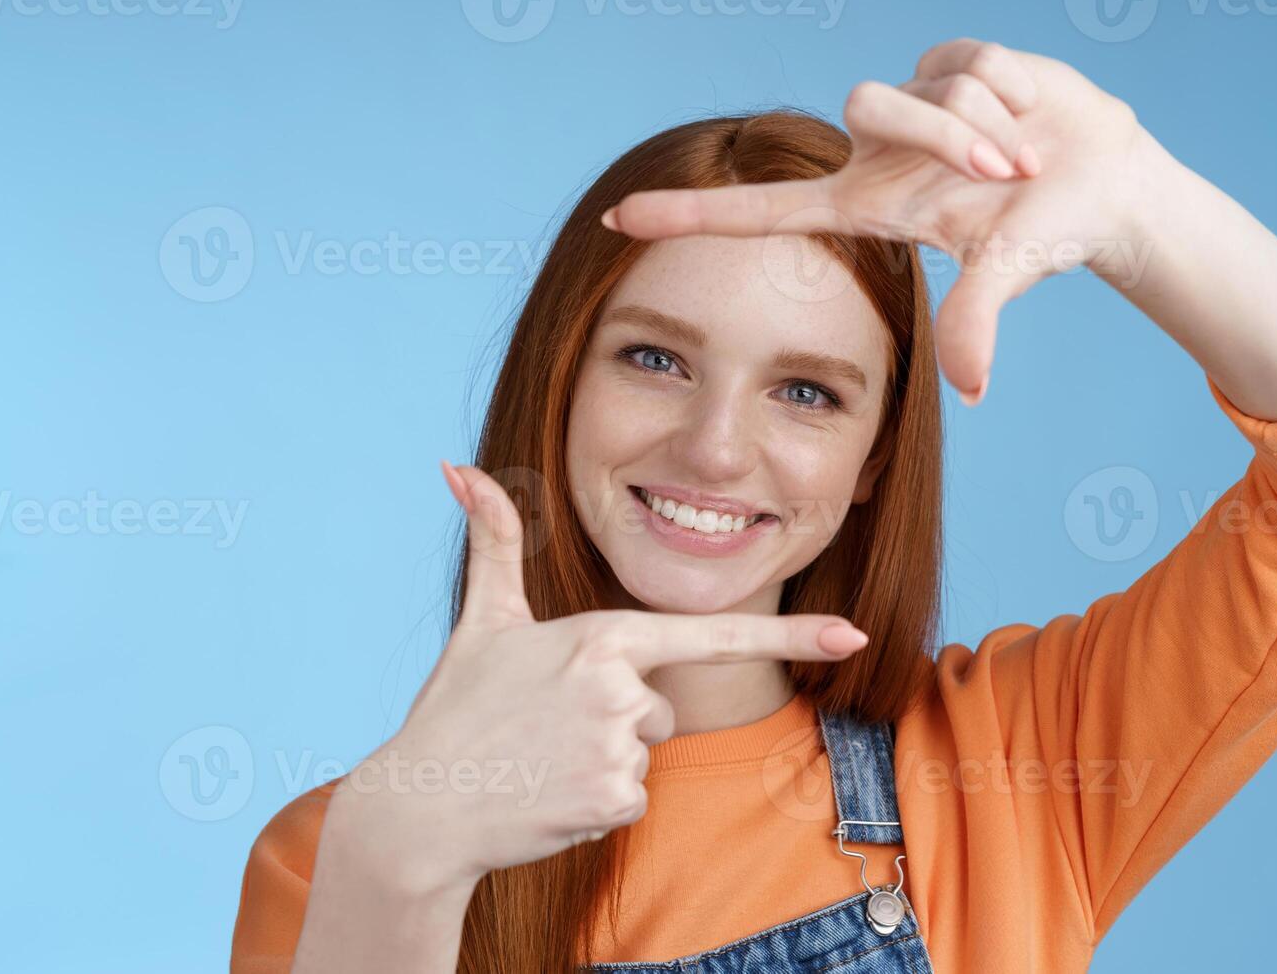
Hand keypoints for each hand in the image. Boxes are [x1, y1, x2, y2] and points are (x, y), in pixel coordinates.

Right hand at [341, 462, 870, 894]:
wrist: (421, 808)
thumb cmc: (453, 710)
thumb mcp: (482, 621)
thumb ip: (494, 541)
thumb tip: (460, 466)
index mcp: (603, 635)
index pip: (713, 634)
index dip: (792, 634)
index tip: (855, 636)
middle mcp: (620, 687)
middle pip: (661, 709)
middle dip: (615, 722)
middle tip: (545, 727)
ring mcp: (620, 746)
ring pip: (645, 756)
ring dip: (600, 763)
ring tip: (540, 759)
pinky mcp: (614, 800)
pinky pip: (630, 801)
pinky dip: (593, 804)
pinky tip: (546, 794)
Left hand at [604, 38, 1177, 405]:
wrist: (1109, 181)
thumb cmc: (1049, 230)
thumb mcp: (1009, 270)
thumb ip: (978, 321)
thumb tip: (969, 390)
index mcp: (869, 204)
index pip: (760, 209)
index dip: (691, 214)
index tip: (617, 217)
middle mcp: (877, 151)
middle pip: (864, 108)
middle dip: (945, 135)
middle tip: (1006, 170)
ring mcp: (911, 102)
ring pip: (919, 85)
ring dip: (981, 119)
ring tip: (1025, 153)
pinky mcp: (949, 59)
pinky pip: (966, 58)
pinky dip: (1011, 89)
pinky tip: (1031, 111)